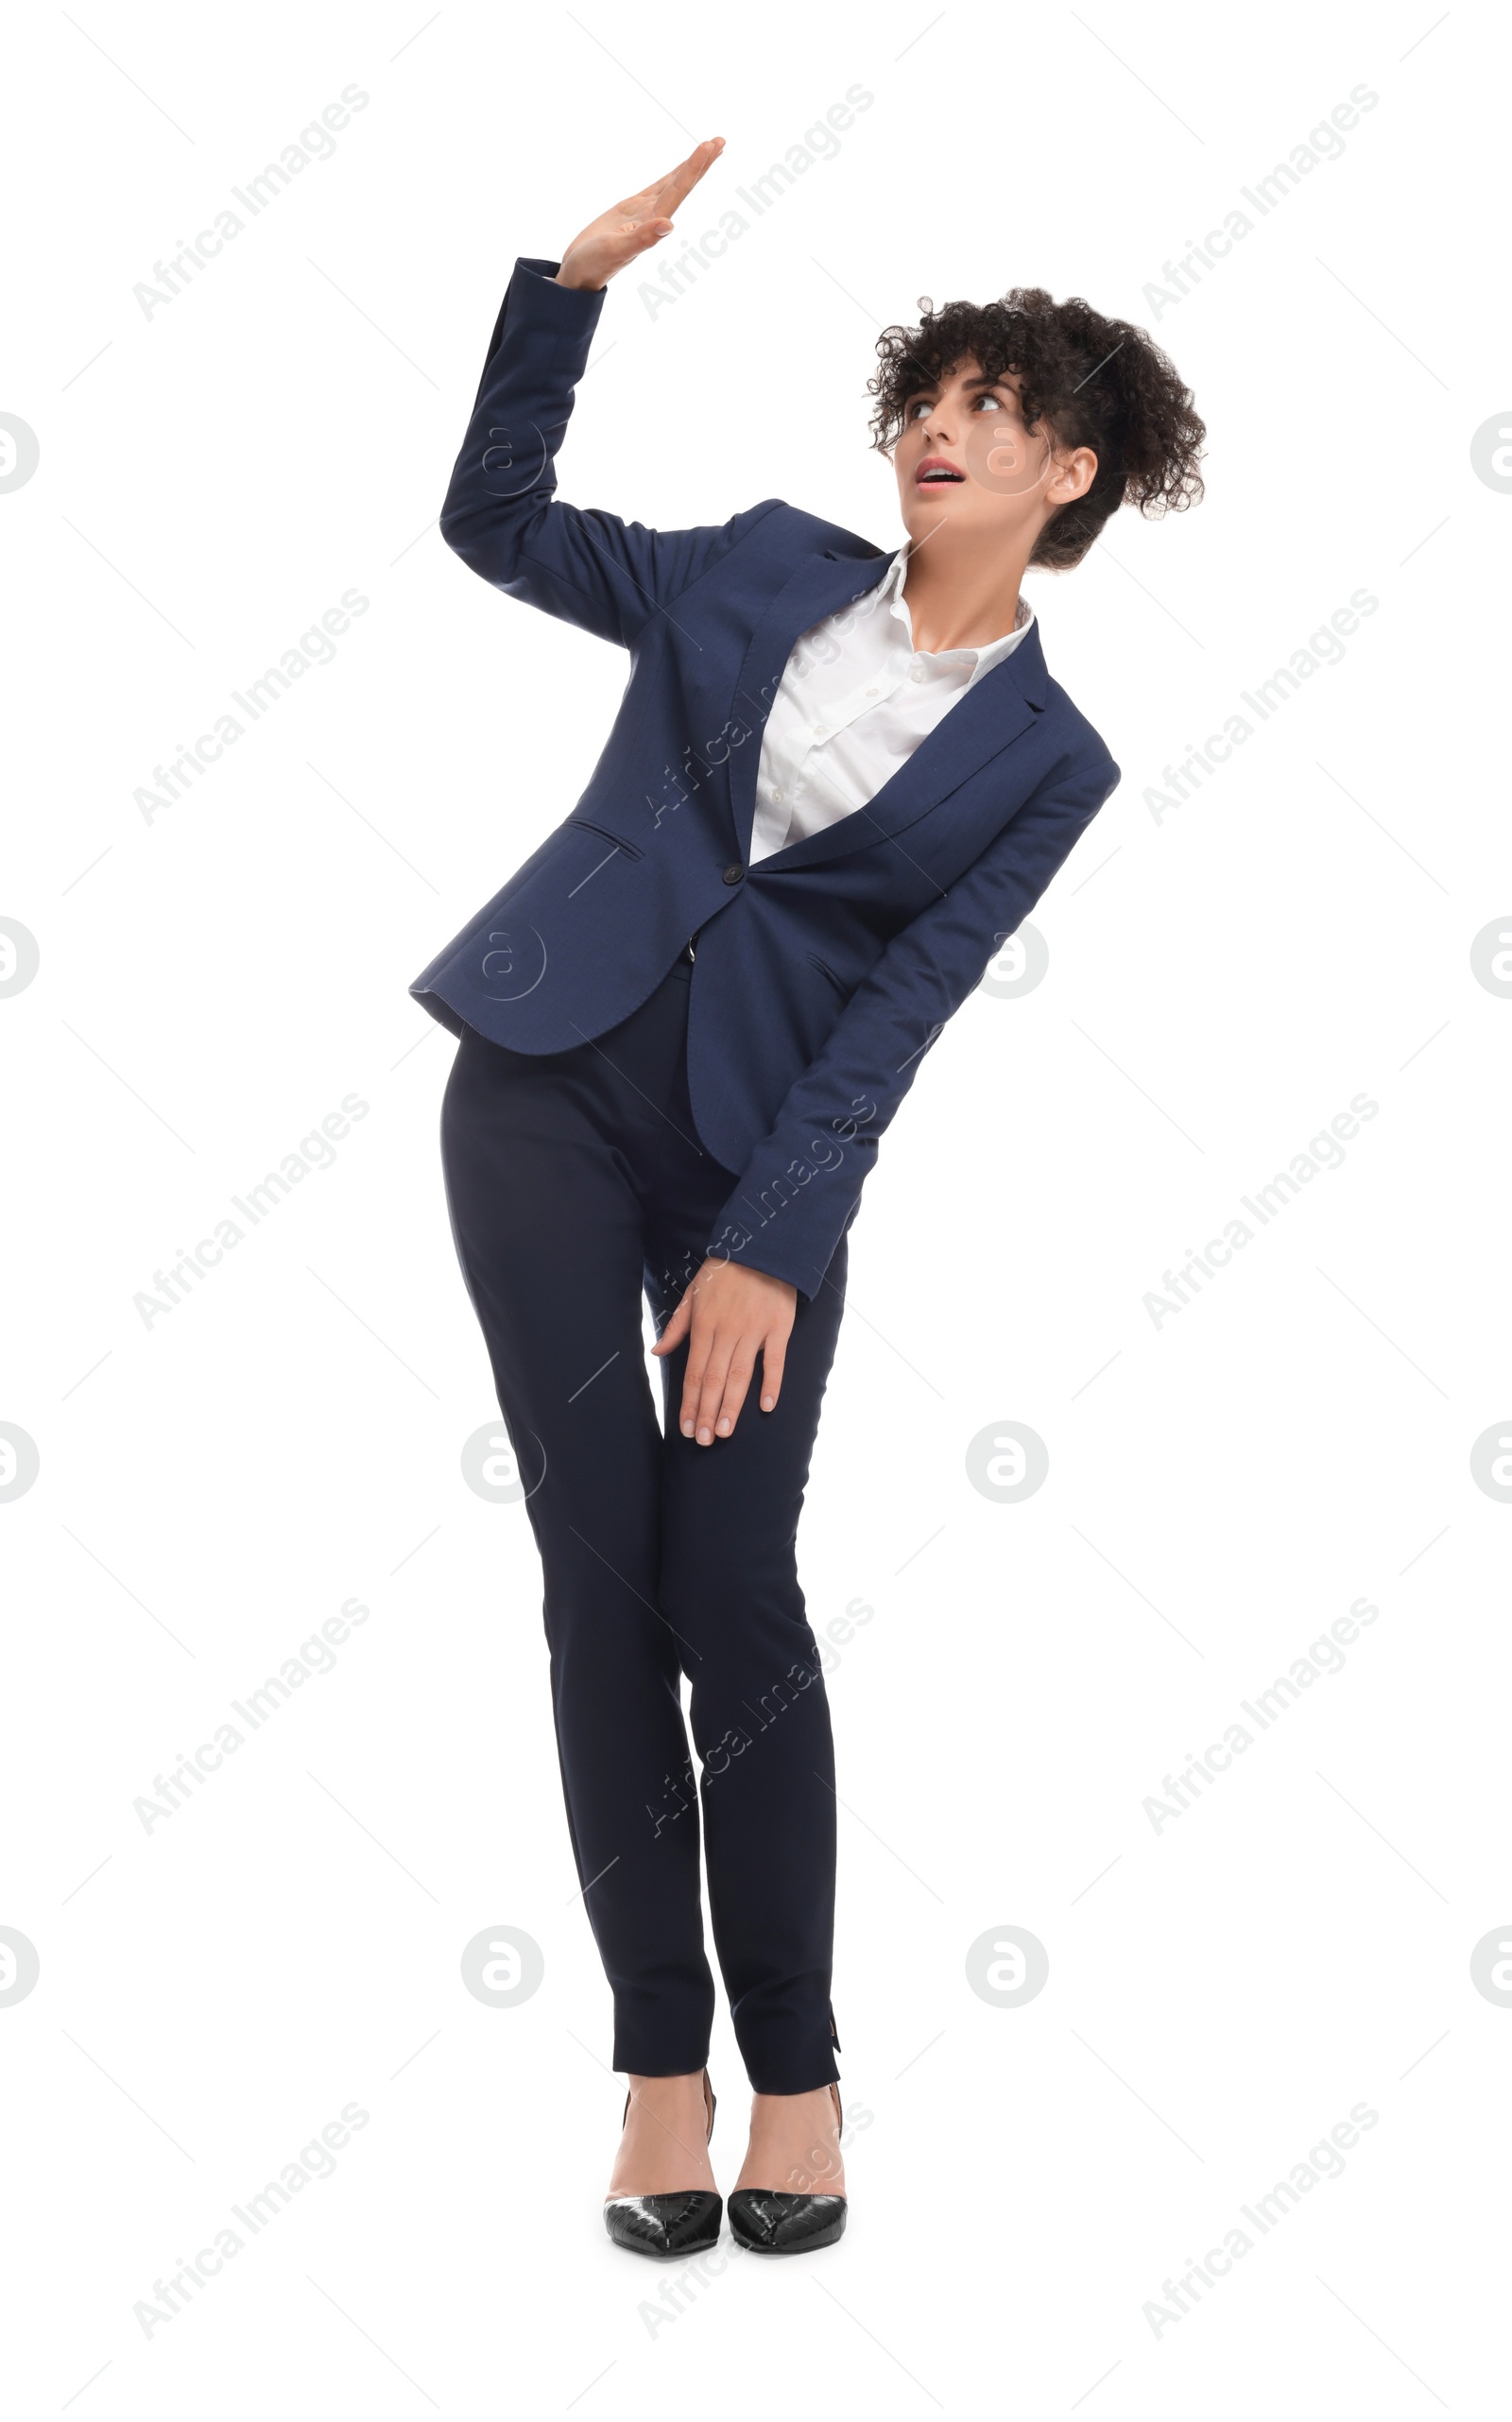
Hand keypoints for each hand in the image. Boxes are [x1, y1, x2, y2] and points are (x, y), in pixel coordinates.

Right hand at [553, 138, 724, 291]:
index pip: (679, 190)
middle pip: (683, 185)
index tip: (709, 145)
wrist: (580, 274)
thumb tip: (669, 225)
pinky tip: (680, 171)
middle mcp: (654, 217)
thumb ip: (642, 239)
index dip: (694, 168)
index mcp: (653, 223)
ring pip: (673, 184)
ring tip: (710, 148)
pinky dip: (671, 177)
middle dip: (702, 163)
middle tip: (721, 140)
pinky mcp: (632, 211)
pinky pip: (657, 188)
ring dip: (691, 167)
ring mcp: (645, 213)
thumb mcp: (615, 250)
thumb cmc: (594, 265)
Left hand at [651, 1258, 796, 1443]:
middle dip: (706, 1412)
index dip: (689, 1402)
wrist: (763, 1246)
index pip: (693, 1372)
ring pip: (740, 1375)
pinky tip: (766, 1407)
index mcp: (704, 1325)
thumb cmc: (724, 1271)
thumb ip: (676, 1326)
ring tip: (724, 1432)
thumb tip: (657, 1352)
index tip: (686, 1427)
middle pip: (714, 1379)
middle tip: (703, 1440)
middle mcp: (727, 1331)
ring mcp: (755, 1330)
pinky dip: (771, 1383)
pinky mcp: (779, 1327)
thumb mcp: (693, 1292)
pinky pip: (775, 1360)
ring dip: (731, 1406)